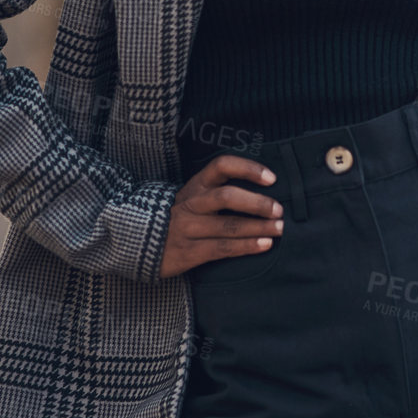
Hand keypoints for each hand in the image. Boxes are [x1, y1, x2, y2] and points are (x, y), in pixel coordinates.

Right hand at [158, 154, 283, 279]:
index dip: (248, 169)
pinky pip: (222, 248)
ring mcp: (188, 228)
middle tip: (279, 210)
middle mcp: (191, 203)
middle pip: (226, 197)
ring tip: (280, 229)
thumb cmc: (178, 218)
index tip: (272, 178)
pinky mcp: (188, 251)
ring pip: (228, 225)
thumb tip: (264, 192)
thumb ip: (219, 192)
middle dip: (257, 203)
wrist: (137, 243)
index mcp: (195, 185)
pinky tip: (264, 245)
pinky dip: (246, 246)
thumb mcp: (193, 198)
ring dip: (258, 227)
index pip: (222, 166)